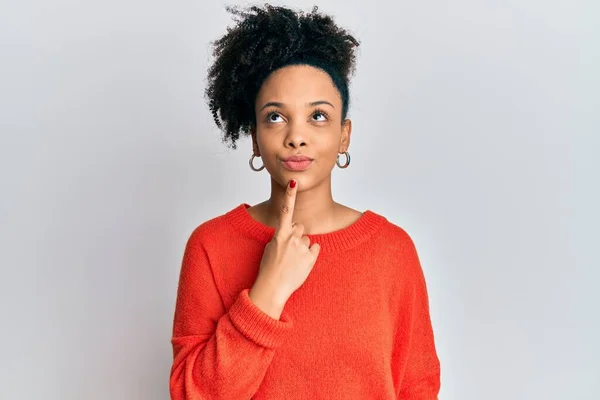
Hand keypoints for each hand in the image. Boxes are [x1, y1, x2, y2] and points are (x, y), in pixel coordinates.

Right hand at [249, 179, 320, 315]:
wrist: (273, 288)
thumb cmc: (268, 269)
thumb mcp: (270, 249)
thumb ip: (281, 237)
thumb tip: (288, 233)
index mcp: (280, 234)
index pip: (286, 211)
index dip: (290, 195)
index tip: (293, 182)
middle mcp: (292, 238)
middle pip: (300, 227)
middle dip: (296, 235)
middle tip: (288, 251)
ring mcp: (303, 247)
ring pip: (307, 240)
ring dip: (302, 248)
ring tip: (292, 261)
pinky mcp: (311, 257)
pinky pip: (315, 249)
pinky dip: (310, 255)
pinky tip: (301, 264)